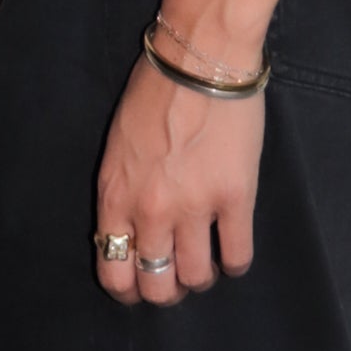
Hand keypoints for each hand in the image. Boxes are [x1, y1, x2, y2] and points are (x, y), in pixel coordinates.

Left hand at [94, 54, 261, 303]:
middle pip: (155, 286)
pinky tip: (233, 253)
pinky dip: (234, 263)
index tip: (139, 287)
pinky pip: (237, 255)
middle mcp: (150, 210)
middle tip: (176, 279)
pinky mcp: (234, 197)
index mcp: (115, 195)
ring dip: (201, 277)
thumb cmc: (155, 91)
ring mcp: (194, 207)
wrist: (200, 59)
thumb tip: (132, 228)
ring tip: (207, 263)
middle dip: (166, 292)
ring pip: (196, 276)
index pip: (112, 270)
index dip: (127, 290)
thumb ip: (122, 190)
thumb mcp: (118, 146)